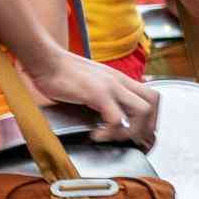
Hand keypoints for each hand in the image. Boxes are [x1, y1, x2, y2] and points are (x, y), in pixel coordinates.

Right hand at [21, 50, 159, 146]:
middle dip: (148, 126)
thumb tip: (102, 117)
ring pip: (143, 111)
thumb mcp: (89, 83)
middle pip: (154, 102)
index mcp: (118, 79)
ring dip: (132, 130)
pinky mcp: (98, 94)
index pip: (150, 96)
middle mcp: (119, 81)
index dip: (151, 118)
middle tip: (132, 139)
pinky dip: (110, 133)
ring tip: (113, 137)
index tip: (139, 134)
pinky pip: (117, 120)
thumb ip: (100, 97)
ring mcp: (111, 86)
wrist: (45, 60)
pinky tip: (96, 136)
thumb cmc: (60, 72)